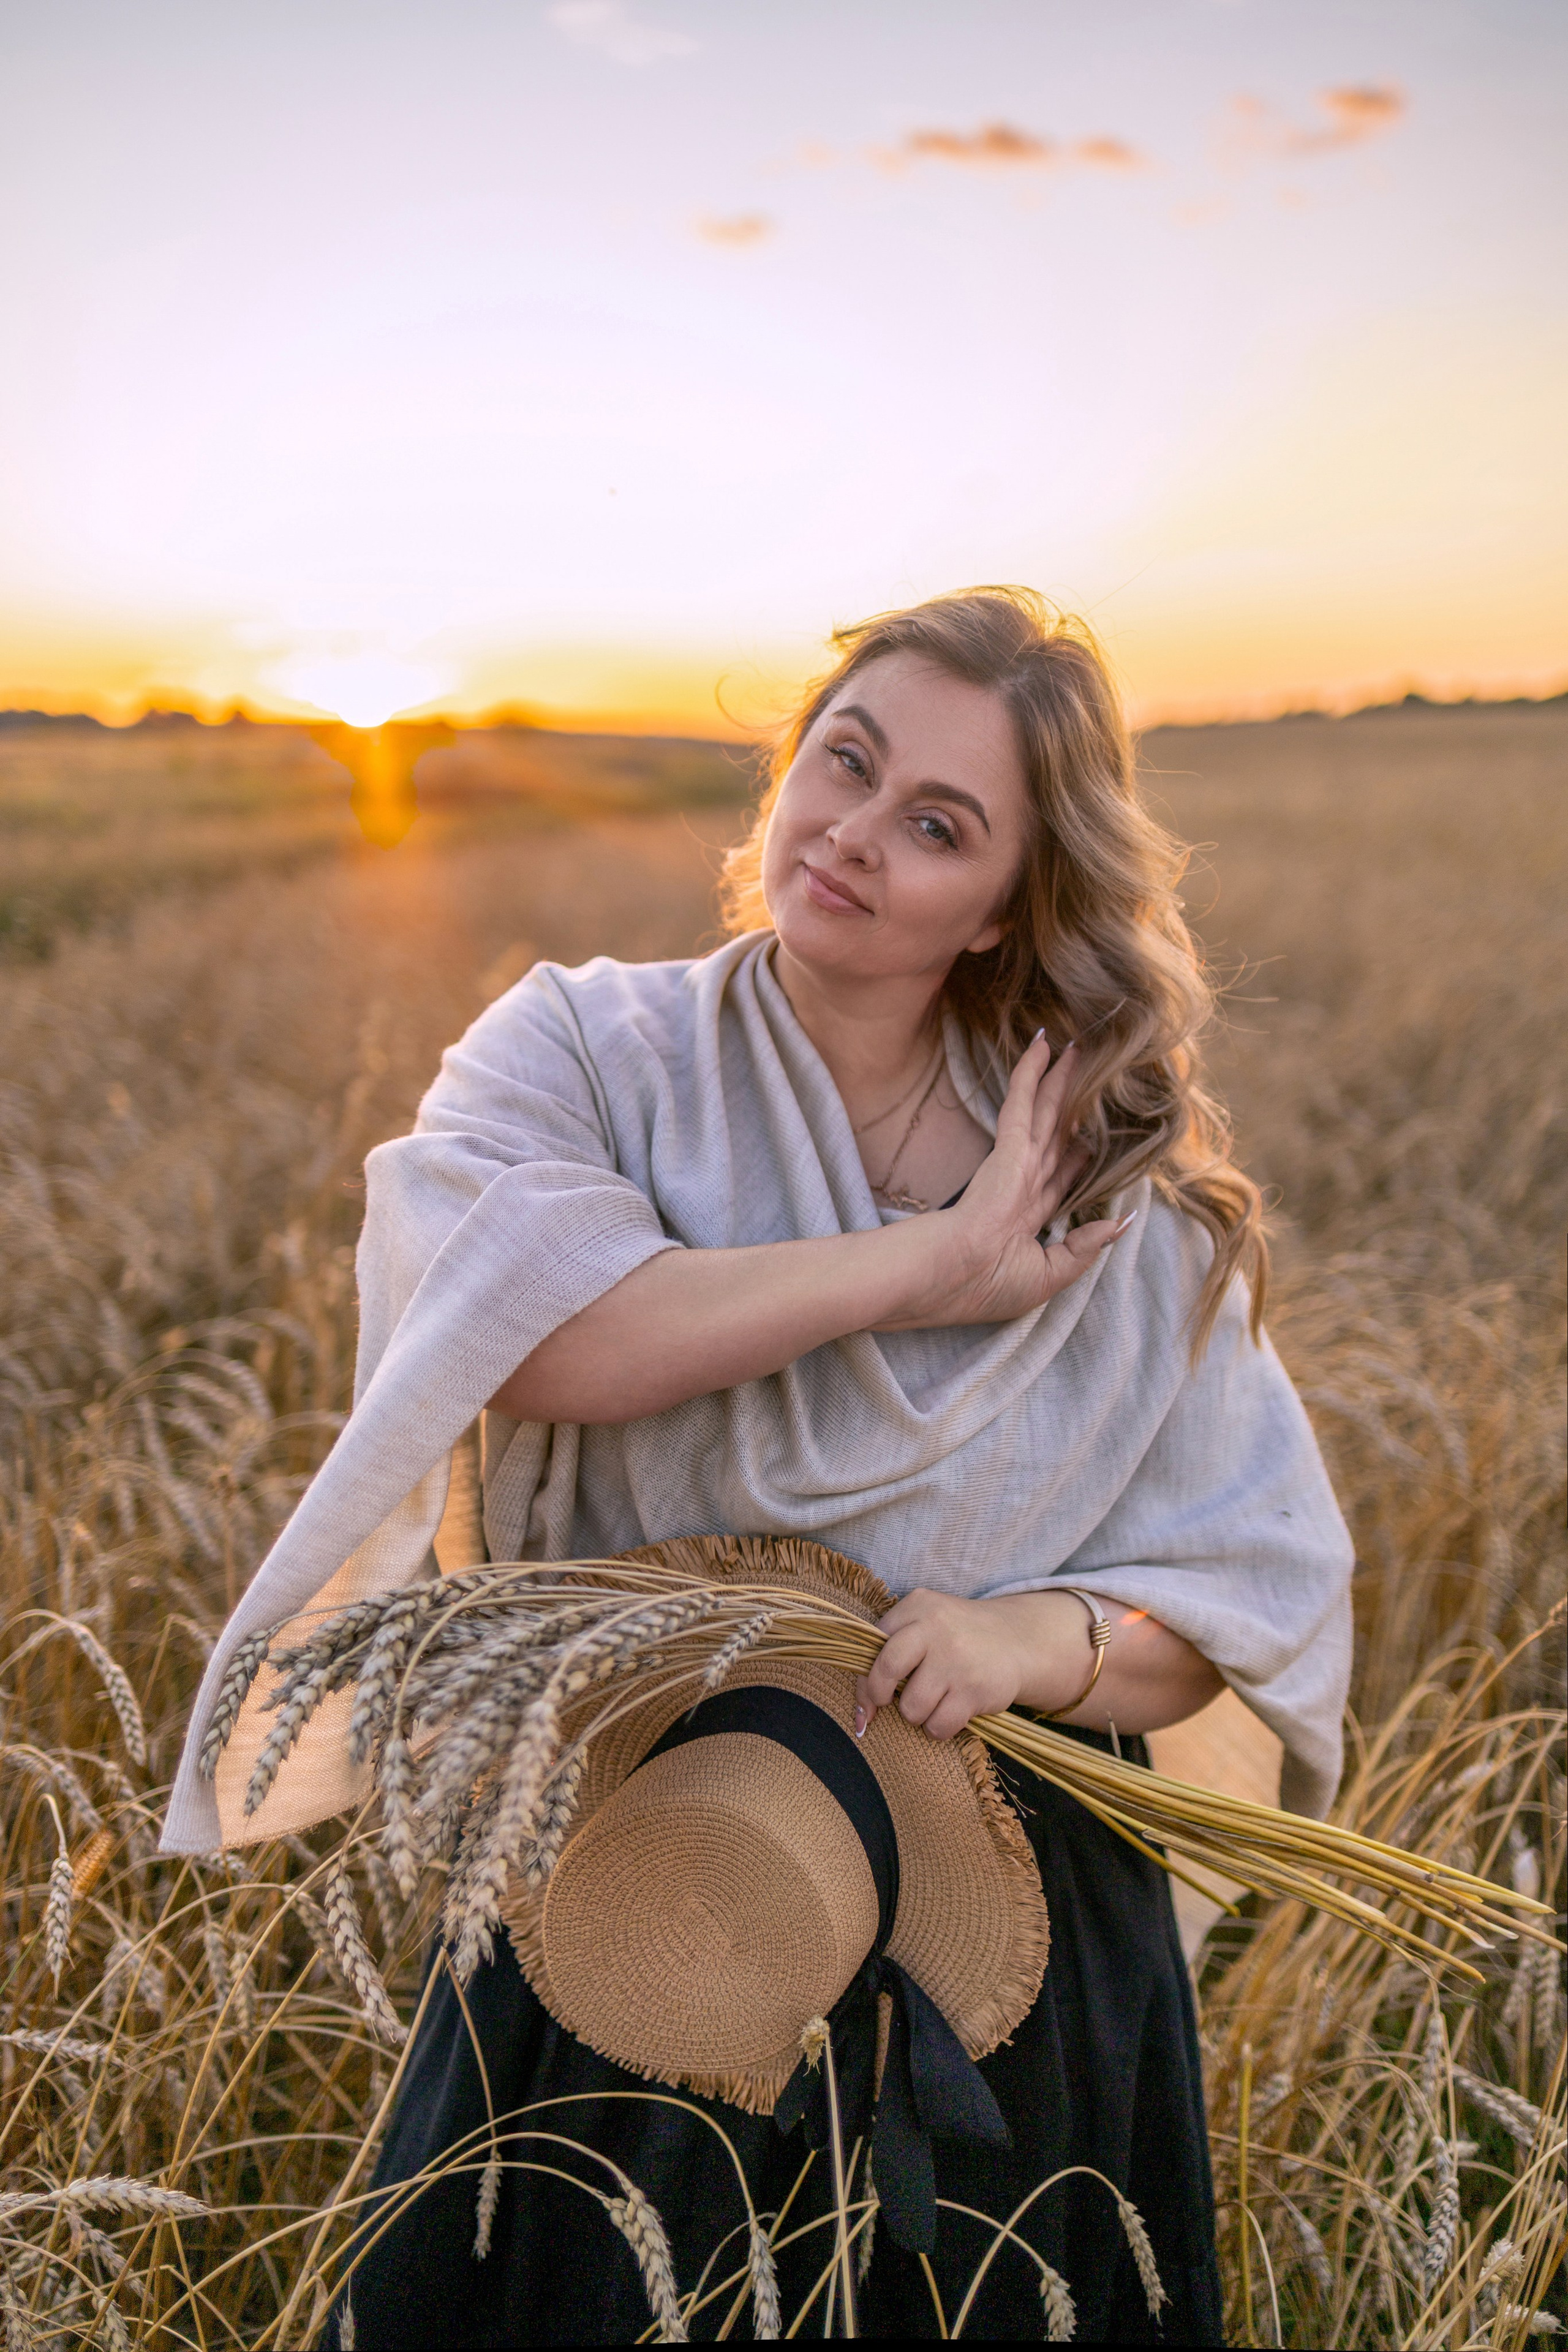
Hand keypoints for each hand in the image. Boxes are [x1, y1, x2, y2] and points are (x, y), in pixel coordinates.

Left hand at [853, 1586, 1092, 1741]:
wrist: (1018, 1641)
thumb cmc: (958, 1638)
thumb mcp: (927, 1623)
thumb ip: (893, 1648)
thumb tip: (861, 1710)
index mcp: (919, 1606)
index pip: (874, 1645)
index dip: (865, 1679)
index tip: (867, 1703)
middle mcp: (936, 1627)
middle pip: (885, 1671)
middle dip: (880, 1695)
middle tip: (890, 1702)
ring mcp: (956, 1659)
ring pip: (912, 1708)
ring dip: (919, 1714)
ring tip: (936, 1700)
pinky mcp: (975, 1689)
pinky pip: (938, 1726)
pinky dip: (939, 1728)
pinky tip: (952, 1712)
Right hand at [884, 1034, 1132, 1329]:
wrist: (946, 1276)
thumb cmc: (983, 1286)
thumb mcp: (1046, 1276)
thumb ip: (1084, 1248)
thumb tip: (1122, 1222)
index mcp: (1028, 1216)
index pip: (1059, 1177)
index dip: (1077, 1156)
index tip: (1091, 1137)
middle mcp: (1024, 1183)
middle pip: (1056, 1134)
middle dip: (1071, 1104)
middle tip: (1086, 1071)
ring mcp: (1015, 1164)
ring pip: (1045, 1110)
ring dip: (1059, 1078)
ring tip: (1074, 1046)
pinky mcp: (1007, 1150)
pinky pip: (1023, 1103)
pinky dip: (1032, 1074)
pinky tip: (1042, 1046)